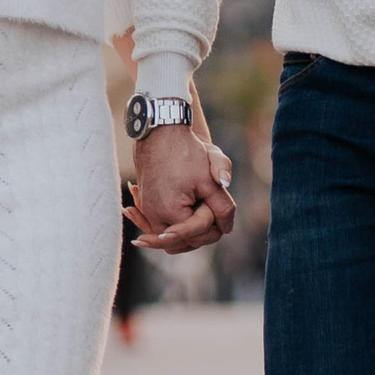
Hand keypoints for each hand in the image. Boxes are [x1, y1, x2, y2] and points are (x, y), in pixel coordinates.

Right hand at [130, 119, 234, 252]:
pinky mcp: (146, 204)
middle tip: (214, 213)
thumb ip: (223, 206)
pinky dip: (175, 225)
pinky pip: (162, 225)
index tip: (220, 206)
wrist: (160, 132)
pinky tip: (188, 218)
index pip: (199, 233)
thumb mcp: (209, 179)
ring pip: (172, 237)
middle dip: (202, 230)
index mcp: (169, 213)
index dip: (215, 222)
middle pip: (184, 241)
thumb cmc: (185, 153)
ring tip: (205, 219)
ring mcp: (148, 211)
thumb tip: (228, 228)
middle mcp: (154, 216)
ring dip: (189, 231)